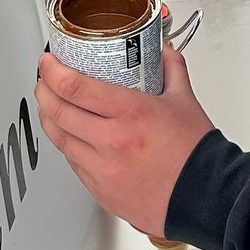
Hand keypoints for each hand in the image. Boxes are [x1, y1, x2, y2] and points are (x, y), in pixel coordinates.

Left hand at [34, 42, 212, 243]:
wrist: (206, 198)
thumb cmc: (197, 155)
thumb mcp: (185, 101)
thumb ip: (171, 70)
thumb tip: (162, 52)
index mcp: (131, 114)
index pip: (74, 86)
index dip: (52, 70)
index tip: (49, 62)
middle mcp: (112, 142)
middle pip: (57, 112)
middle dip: (43, 90)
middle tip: (44, 80)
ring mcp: (103, 170)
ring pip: (59, 140)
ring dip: (49, 118)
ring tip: (51, 105)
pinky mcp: (101, 192)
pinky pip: (73, 164)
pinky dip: (68, 146)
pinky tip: (72, 137)